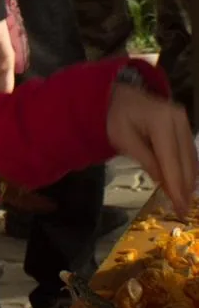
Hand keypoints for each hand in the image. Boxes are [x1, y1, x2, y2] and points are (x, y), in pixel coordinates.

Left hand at [107, 84, 196, 215]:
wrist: (119, 95)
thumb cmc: (116, 117)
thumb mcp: (124, 140)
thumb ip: (146, 160)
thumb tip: (164, 183)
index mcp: (162, 122)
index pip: (172, 160)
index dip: (177, 186)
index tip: (180, 208)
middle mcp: (179, 120)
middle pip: (186, 161)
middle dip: (185, 188)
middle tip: (183, 211)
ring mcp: (184, 121)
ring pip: (191, 158)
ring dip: (189, 180)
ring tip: (184, 202)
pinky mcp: (185, 125)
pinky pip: (189, 151)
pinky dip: (187, 169)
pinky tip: (184, 184)